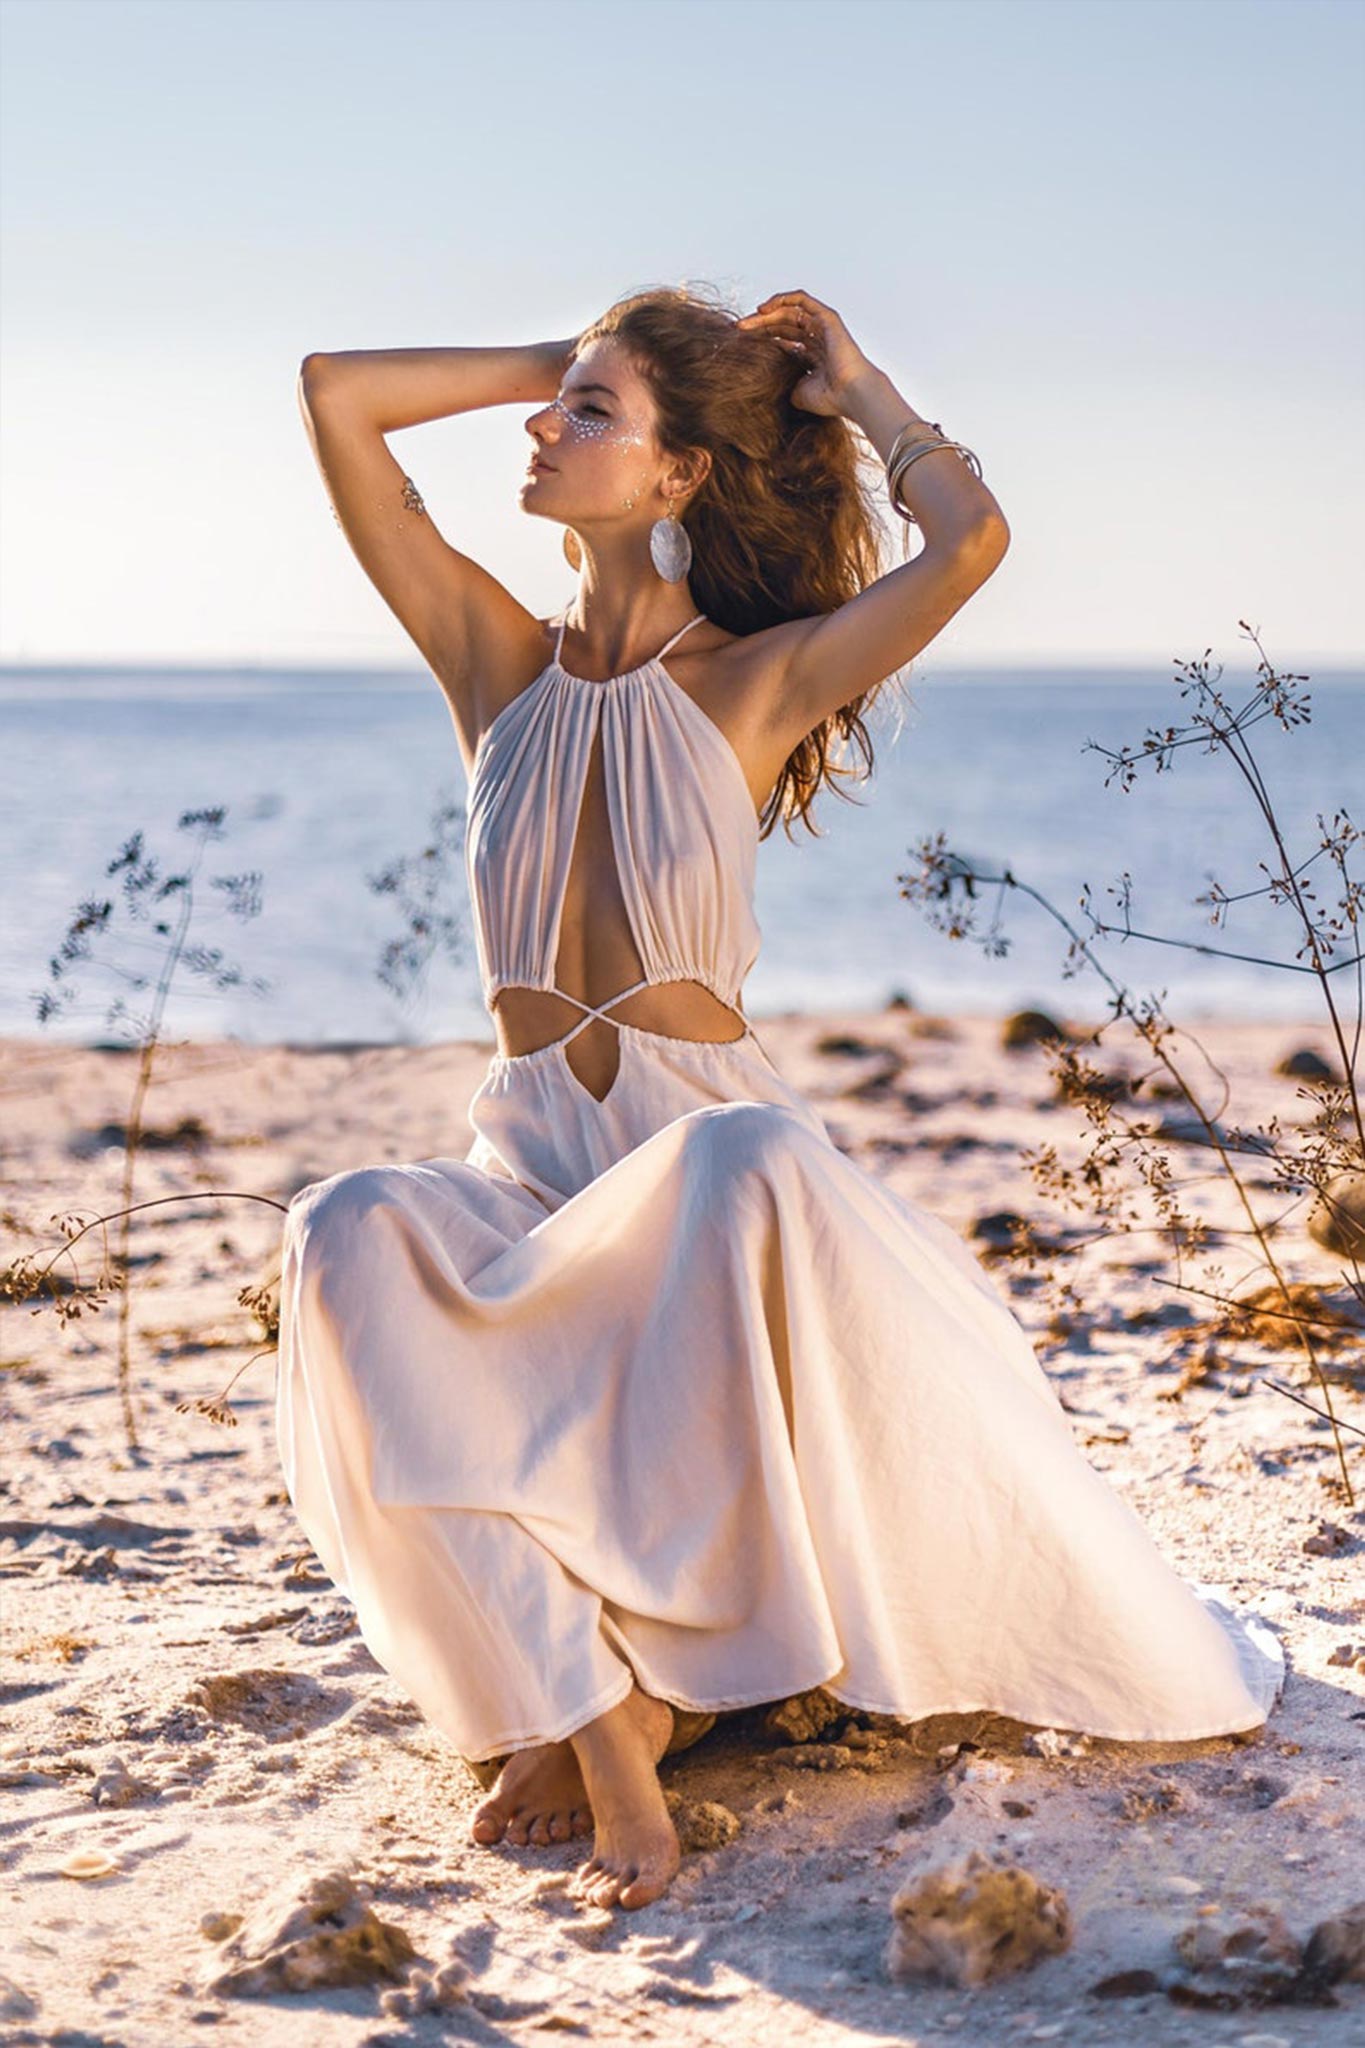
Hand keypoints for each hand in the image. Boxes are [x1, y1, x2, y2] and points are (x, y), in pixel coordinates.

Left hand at [736, 290, 874, 416]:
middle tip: (739, 330)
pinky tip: (763, 308)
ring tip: (746, 323)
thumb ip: (783, 383)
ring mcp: (822, 326)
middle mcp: (817, 338)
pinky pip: (801, 300)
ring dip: (765, 314)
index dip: (762, 339)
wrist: (851, 393)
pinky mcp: (826, 317)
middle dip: (759, 325)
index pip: (782, 340)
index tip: (741, 344)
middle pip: (782, 324)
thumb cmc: (830, 398)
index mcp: (812, 355)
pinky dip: (782, 299)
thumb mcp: (797, 392)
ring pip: (788, 312)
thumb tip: (767, 384)